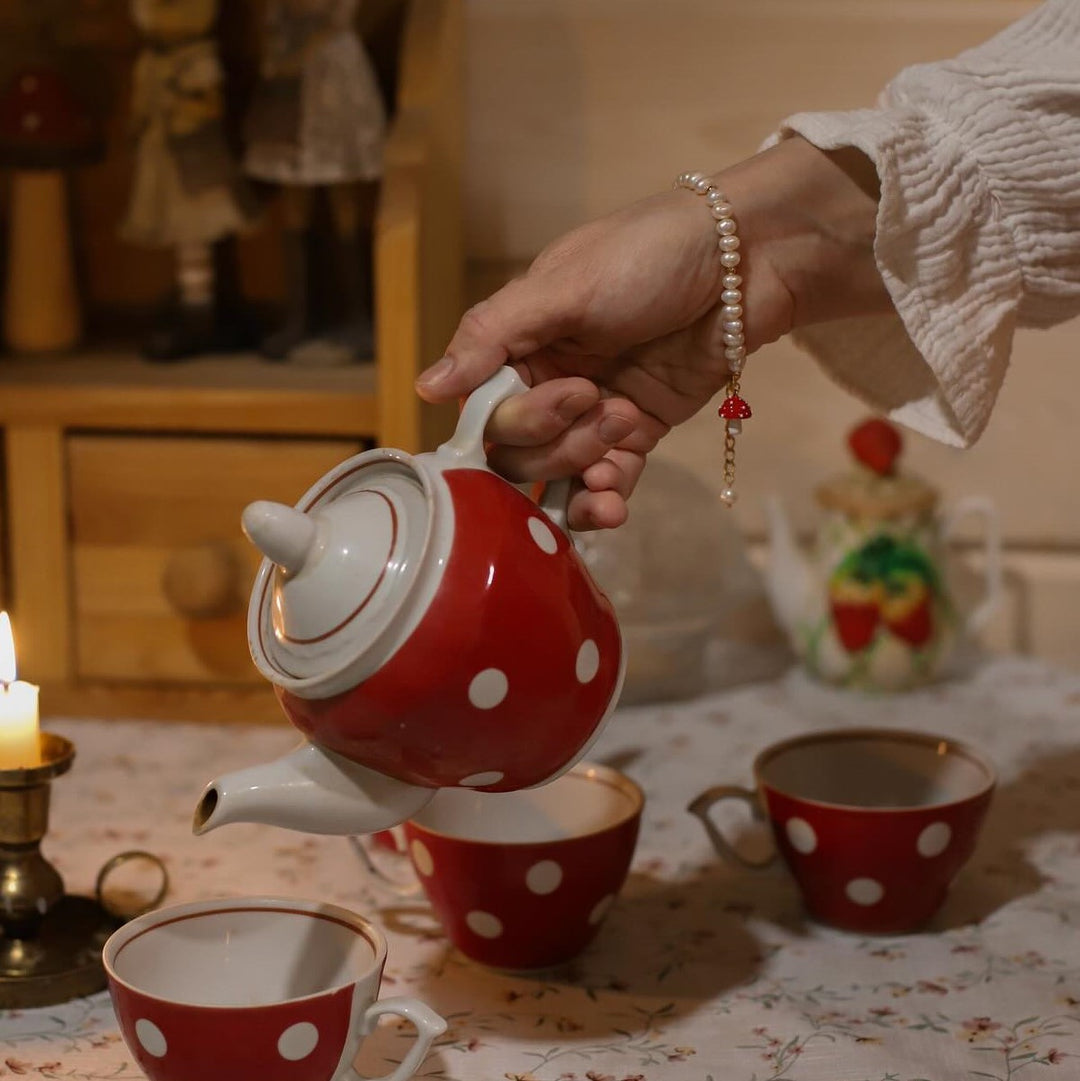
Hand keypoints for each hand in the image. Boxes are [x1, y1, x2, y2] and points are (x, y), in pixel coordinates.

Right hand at [417, 137, 886, 528]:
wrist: (745, 259)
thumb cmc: (648, 253)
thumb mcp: (563, 286)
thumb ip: (493, 338)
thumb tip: (426, 388)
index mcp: (520, 343)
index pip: (486, 410)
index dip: (516, 420)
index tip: (567, 395)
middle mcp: (549, 381)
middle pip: (519, 451)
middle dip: (557, 440)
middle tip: (601, 401)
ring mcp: (594, 412)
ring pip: (560, 473)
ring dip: (584, 470)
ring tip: (623, 433)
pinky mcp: (639, 432)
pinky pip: (608, 481)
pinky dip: (607, 498)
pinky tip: (616, 500)